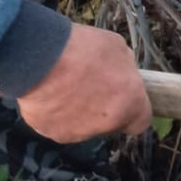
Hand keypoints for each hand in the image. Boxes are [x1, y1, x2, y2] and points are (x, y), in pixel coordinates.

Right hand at [16, 23, 150, 142]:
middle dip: (104, 107)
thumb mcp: (116, 48)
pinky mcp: (51, 133)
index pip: (141, 122)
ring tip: (64, 85)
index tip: (125, 96)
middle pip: (110, 122)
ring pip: (83, 125)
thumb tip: (120, 73)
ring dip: (79, 110)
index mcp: (129, 105)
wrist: (39, 59)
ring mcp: (77, 133)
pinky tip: (49, 91)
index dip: (133, 109)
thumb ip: (123, 68)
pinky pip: (58, 123)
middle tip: (90, 84)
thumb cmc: (83, 48)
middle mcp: (105, 126)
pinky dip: (55, 112)